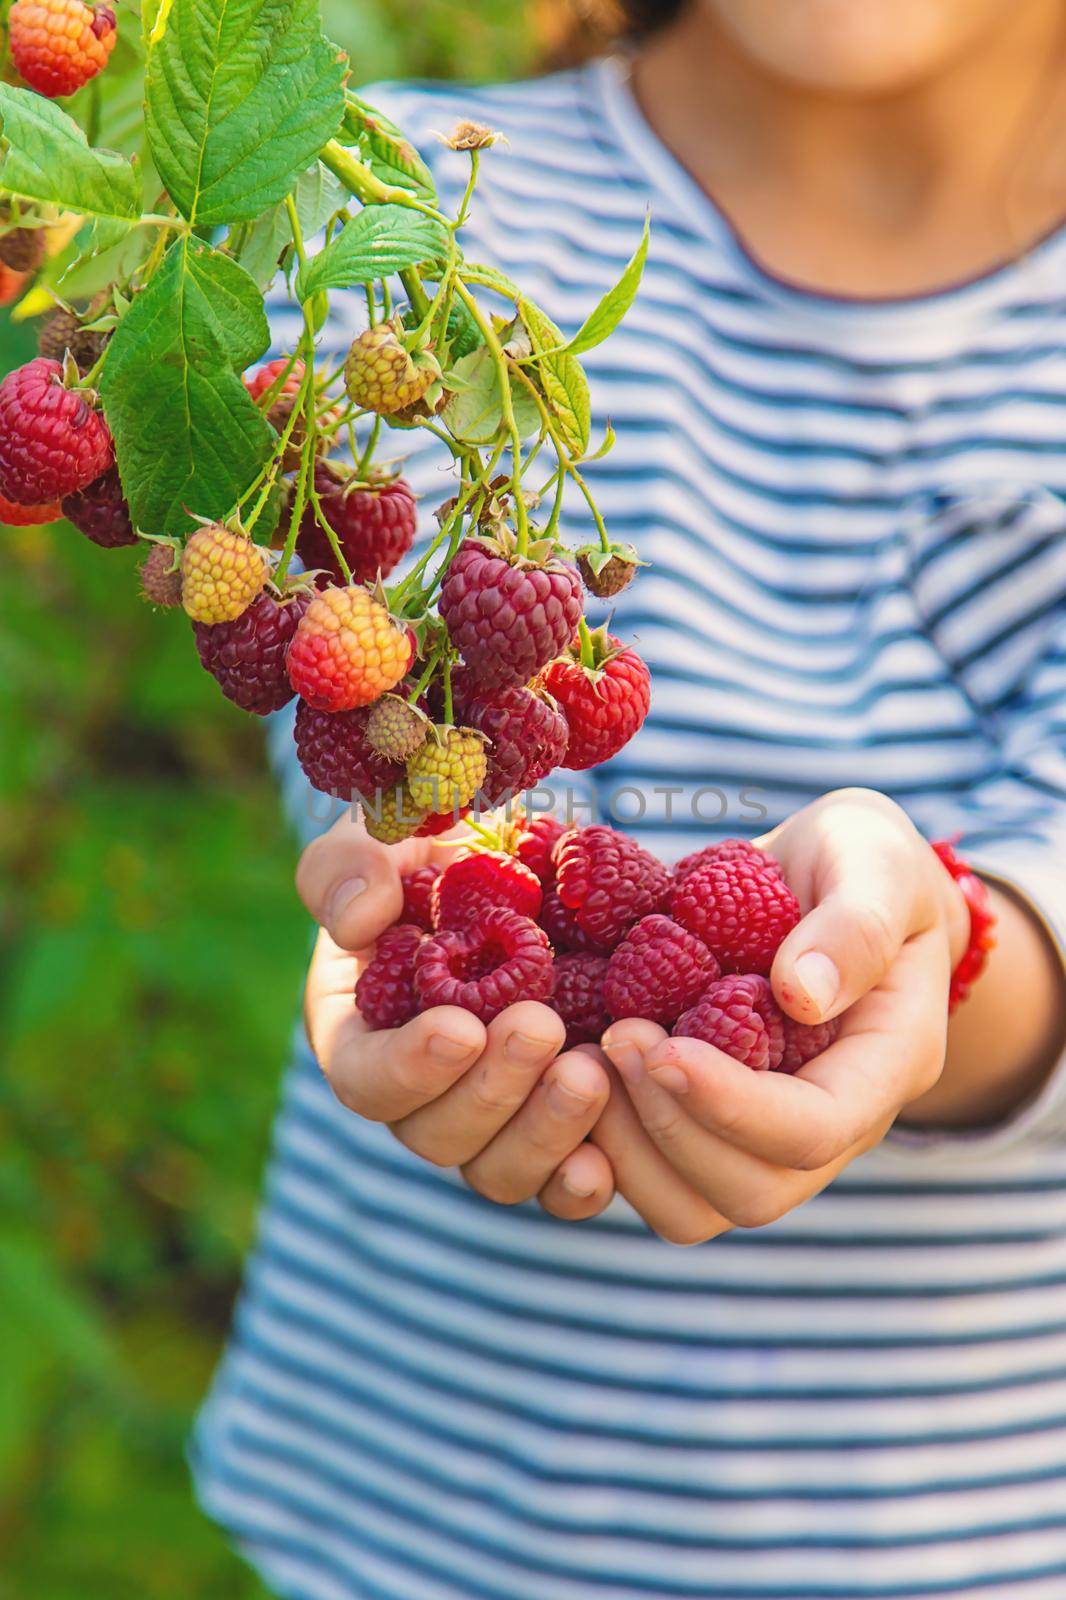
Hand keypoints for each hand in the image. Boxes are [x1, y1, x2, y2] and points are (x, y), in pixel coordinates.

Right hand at [297, 814, 614, 1217]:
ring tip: (592, 1071)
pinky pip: (559, 1187)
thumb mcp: (384, 836)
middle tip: (543, 1027)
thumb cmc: (436, 851)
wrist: (523, 870)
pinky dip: (582, 1184)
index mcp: (361, 1032)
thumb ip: (348, 868)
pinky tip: (611, 1160)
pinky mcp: (552, 1133)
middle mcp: (420, 1094)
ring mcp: (489, 1121)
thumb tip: (359, 923)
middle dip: (493, 1090)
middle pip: (437, 1134)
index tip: (462, 1026)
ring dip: (545, 1132)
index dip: (409, 1067)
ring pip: (500, 1170)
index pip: (365, 1078)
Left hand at [597, 788, 969, 1241]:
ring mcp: (762, 1135)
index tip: (663, 1045)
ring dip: (627, 1148)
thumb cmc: (861, 861)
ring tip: (587, 1057)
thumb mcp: (876, 860)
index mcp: (884, 1063)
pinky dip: (600, 1144)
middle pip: (751, 1191)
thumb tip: (800, 995)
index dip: (733, 1105)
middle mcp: (829, 1124)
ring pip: (692, 1207)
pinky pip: (650, 1179)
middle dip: (670, 1127)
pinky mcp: (702, 1125)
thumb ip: (855, 923)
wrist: (830, 875)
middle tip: (615, 1037)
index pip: (814, 1130)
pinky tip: (572, 1071)